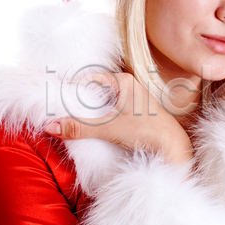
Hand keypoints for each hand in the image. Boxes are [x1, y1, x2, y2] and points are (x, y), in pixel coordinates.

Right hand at [44, 72, 192, 164]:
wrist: (173, 146)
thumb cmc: (146, 132)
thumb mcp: (108, 129)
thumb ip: (79, 127)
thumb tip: (51, 127)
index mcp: (124, 80)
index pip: (90, 78)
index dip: (73, 87)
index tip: (58, 96)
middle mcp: (131, 84)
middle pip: (97, 88)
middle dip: (81, 99)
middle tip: (62, 108)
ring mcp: (135, 97)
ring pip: (106, 99)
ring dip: (92, 108)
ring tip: (75, 117)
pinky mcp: (138, 110)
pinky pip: (114, 107)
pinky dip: (102, 114)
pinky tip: (95, 124)